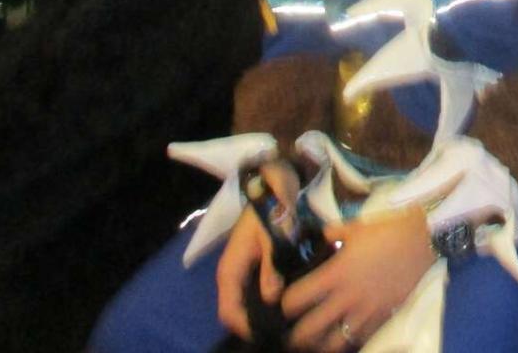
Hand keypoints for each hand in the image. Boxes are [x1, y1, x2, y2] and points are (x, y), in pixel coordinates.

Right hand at [215, 207, 281, 340]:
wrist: (274, 182)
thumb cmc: (271, 207)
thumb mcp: (272, 235)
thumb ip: (271, 265)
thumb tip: (272, 297)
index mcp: (231, 268)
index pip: (228, 310)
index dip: (244, 326)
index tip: (267, 334)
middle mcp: (233, 274)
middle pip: (237, 310)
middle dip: (255, 324)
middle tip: (281, 331)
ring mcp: (244, 271)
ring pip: (247, 303)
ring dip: (262, 314)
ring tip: (287, 322)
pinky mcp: (256, 266)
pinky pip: (257, 291)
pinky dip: (269, 302)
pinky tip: (289, 304)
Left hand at [281, 206, 435, 350]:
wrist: (425, 238)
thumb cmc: (388, 229)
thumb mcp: (355, 227)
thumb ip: (331, 234)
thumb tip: (319, 238)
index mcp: (335, 274)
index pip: (296, 300)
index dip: (285, 304)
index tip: (285, 303)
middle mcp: (347, 297)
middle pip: (309, 331)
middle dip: (295, 335)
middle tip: (293, 331)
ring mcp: (366, 311)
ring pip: (334, 343)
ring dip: (320, 344)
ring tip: (317, 341)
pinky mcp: (384, 317)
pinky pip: (361, 339)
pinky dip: (350, 340)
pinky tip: (347, 334)